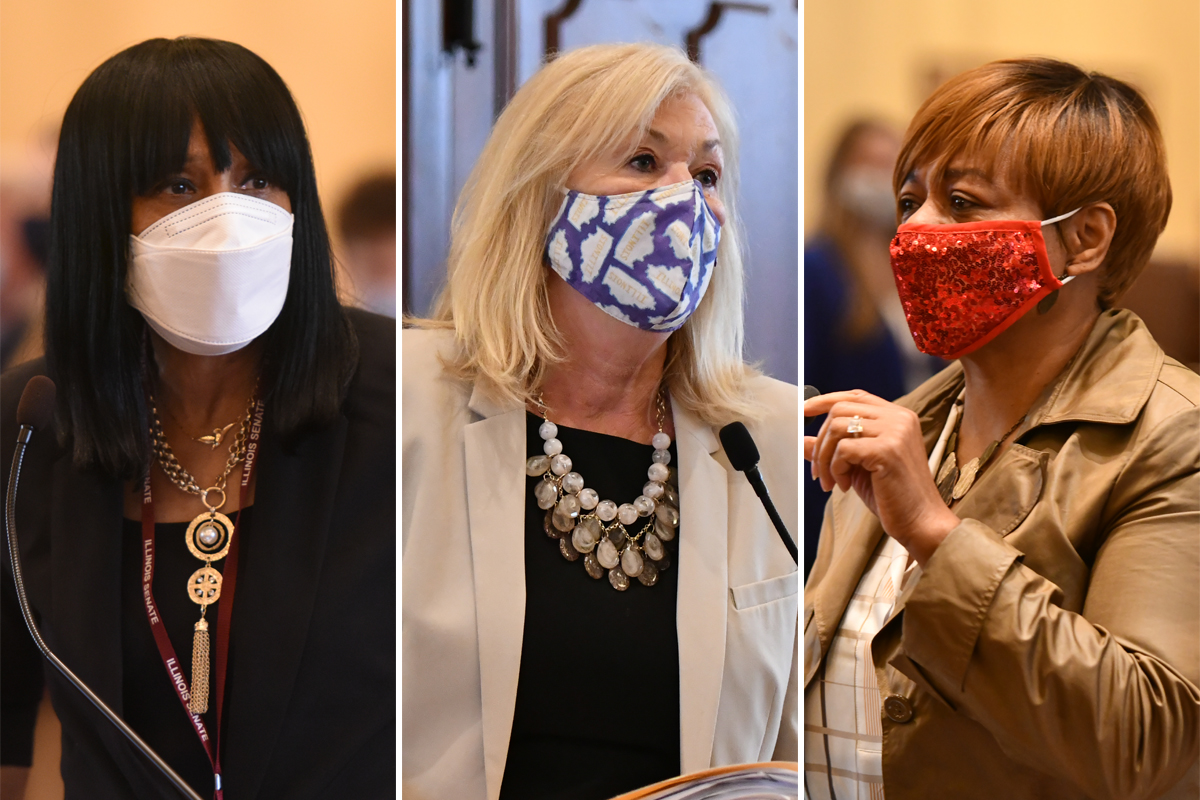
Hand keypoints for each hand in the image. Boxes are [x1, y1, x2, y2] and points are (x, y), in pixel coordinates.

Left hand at [804, 390, 958, 564]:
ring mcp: (895, 432)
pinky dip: (835, 469)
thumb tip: (803, 440)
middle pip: (840, 410)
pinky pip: (843, 449)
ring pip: (837, 427)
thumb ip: (834, 450)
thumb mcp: (858, 467)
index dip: (826, 401)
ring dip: (825, 458)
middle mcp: (899, 418)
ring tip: (832, 481)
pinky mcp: (887, 450)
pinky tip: (846, 486)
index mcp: (898, 417)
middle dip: (821, 441)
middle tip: (819, 470)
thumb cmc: (894, 496)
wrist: (921, 521)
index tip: (804, 411)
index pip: (855, 396)